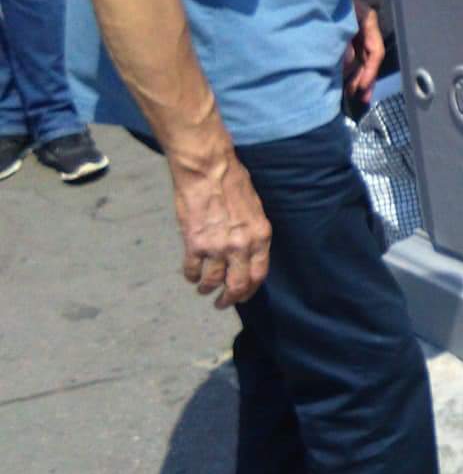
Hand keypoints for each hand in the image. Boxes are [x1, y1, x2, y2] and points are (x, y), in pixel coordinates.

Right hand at [171, 152, 271, 309]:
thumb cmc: (233, 182)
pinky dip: (191, 276)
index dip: (250, 290)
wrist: (208, 169)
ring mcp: (217, 246)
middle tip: (222, 303)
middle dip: (229, 299)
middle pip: (237, 285)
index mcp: (260, 236)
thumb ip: (253, 233)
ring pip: (213, 281)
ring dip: (207, 289)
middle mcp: (241, 246)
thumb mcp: (255, 209)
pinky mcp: (194, 243)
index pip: (259, 274)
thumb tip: (248, 252)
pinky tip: (191, 275)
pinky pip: (192, 269)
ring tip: (203, 290)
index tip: (243, 296)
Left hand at [343, 0, 384, 107]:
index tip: (361, 87)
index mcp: (368, 21)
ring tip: (353, 94)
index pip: (376, 51)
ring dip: (357, 77)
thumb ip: (344, 40)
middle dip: (365, 79)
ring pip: (362, 59)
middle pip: (370, 58)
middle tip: (359, 97)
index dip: (370, 71)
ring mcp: (355, 31)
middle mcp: (365, 28)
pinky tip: (345, 83)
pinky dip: (349, 69)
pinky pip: (352, 55)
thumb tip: (348, 62)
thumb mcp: (338, 17)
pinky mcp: (345, 35)